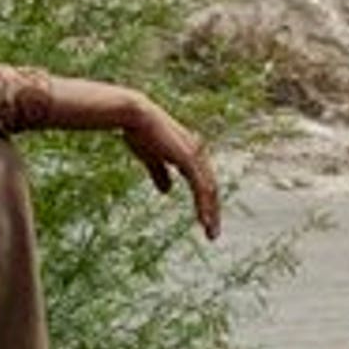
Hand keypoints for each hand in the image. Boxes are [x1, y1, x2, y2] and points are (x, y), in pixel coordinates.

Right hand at [119, 92, 219, 240]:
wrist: (135, 115)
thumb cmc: (139, 132)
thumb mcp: (151, 158)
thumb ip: (160, 173)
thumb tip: (167, 191)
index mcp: (190, 152)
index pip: (203, 181)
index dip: (205, 201)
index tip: (205, 219)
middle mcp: (197, 153)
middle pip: (211, 188)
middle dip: (213, 211)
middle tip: (212, 233)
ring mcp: (195, 155)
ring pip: (209, 190)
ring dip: (211, 213)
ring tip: (211, 233)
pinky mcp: (189, 159)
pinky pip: (201, 188)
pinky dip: (204, 205)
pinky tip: (204, 220)